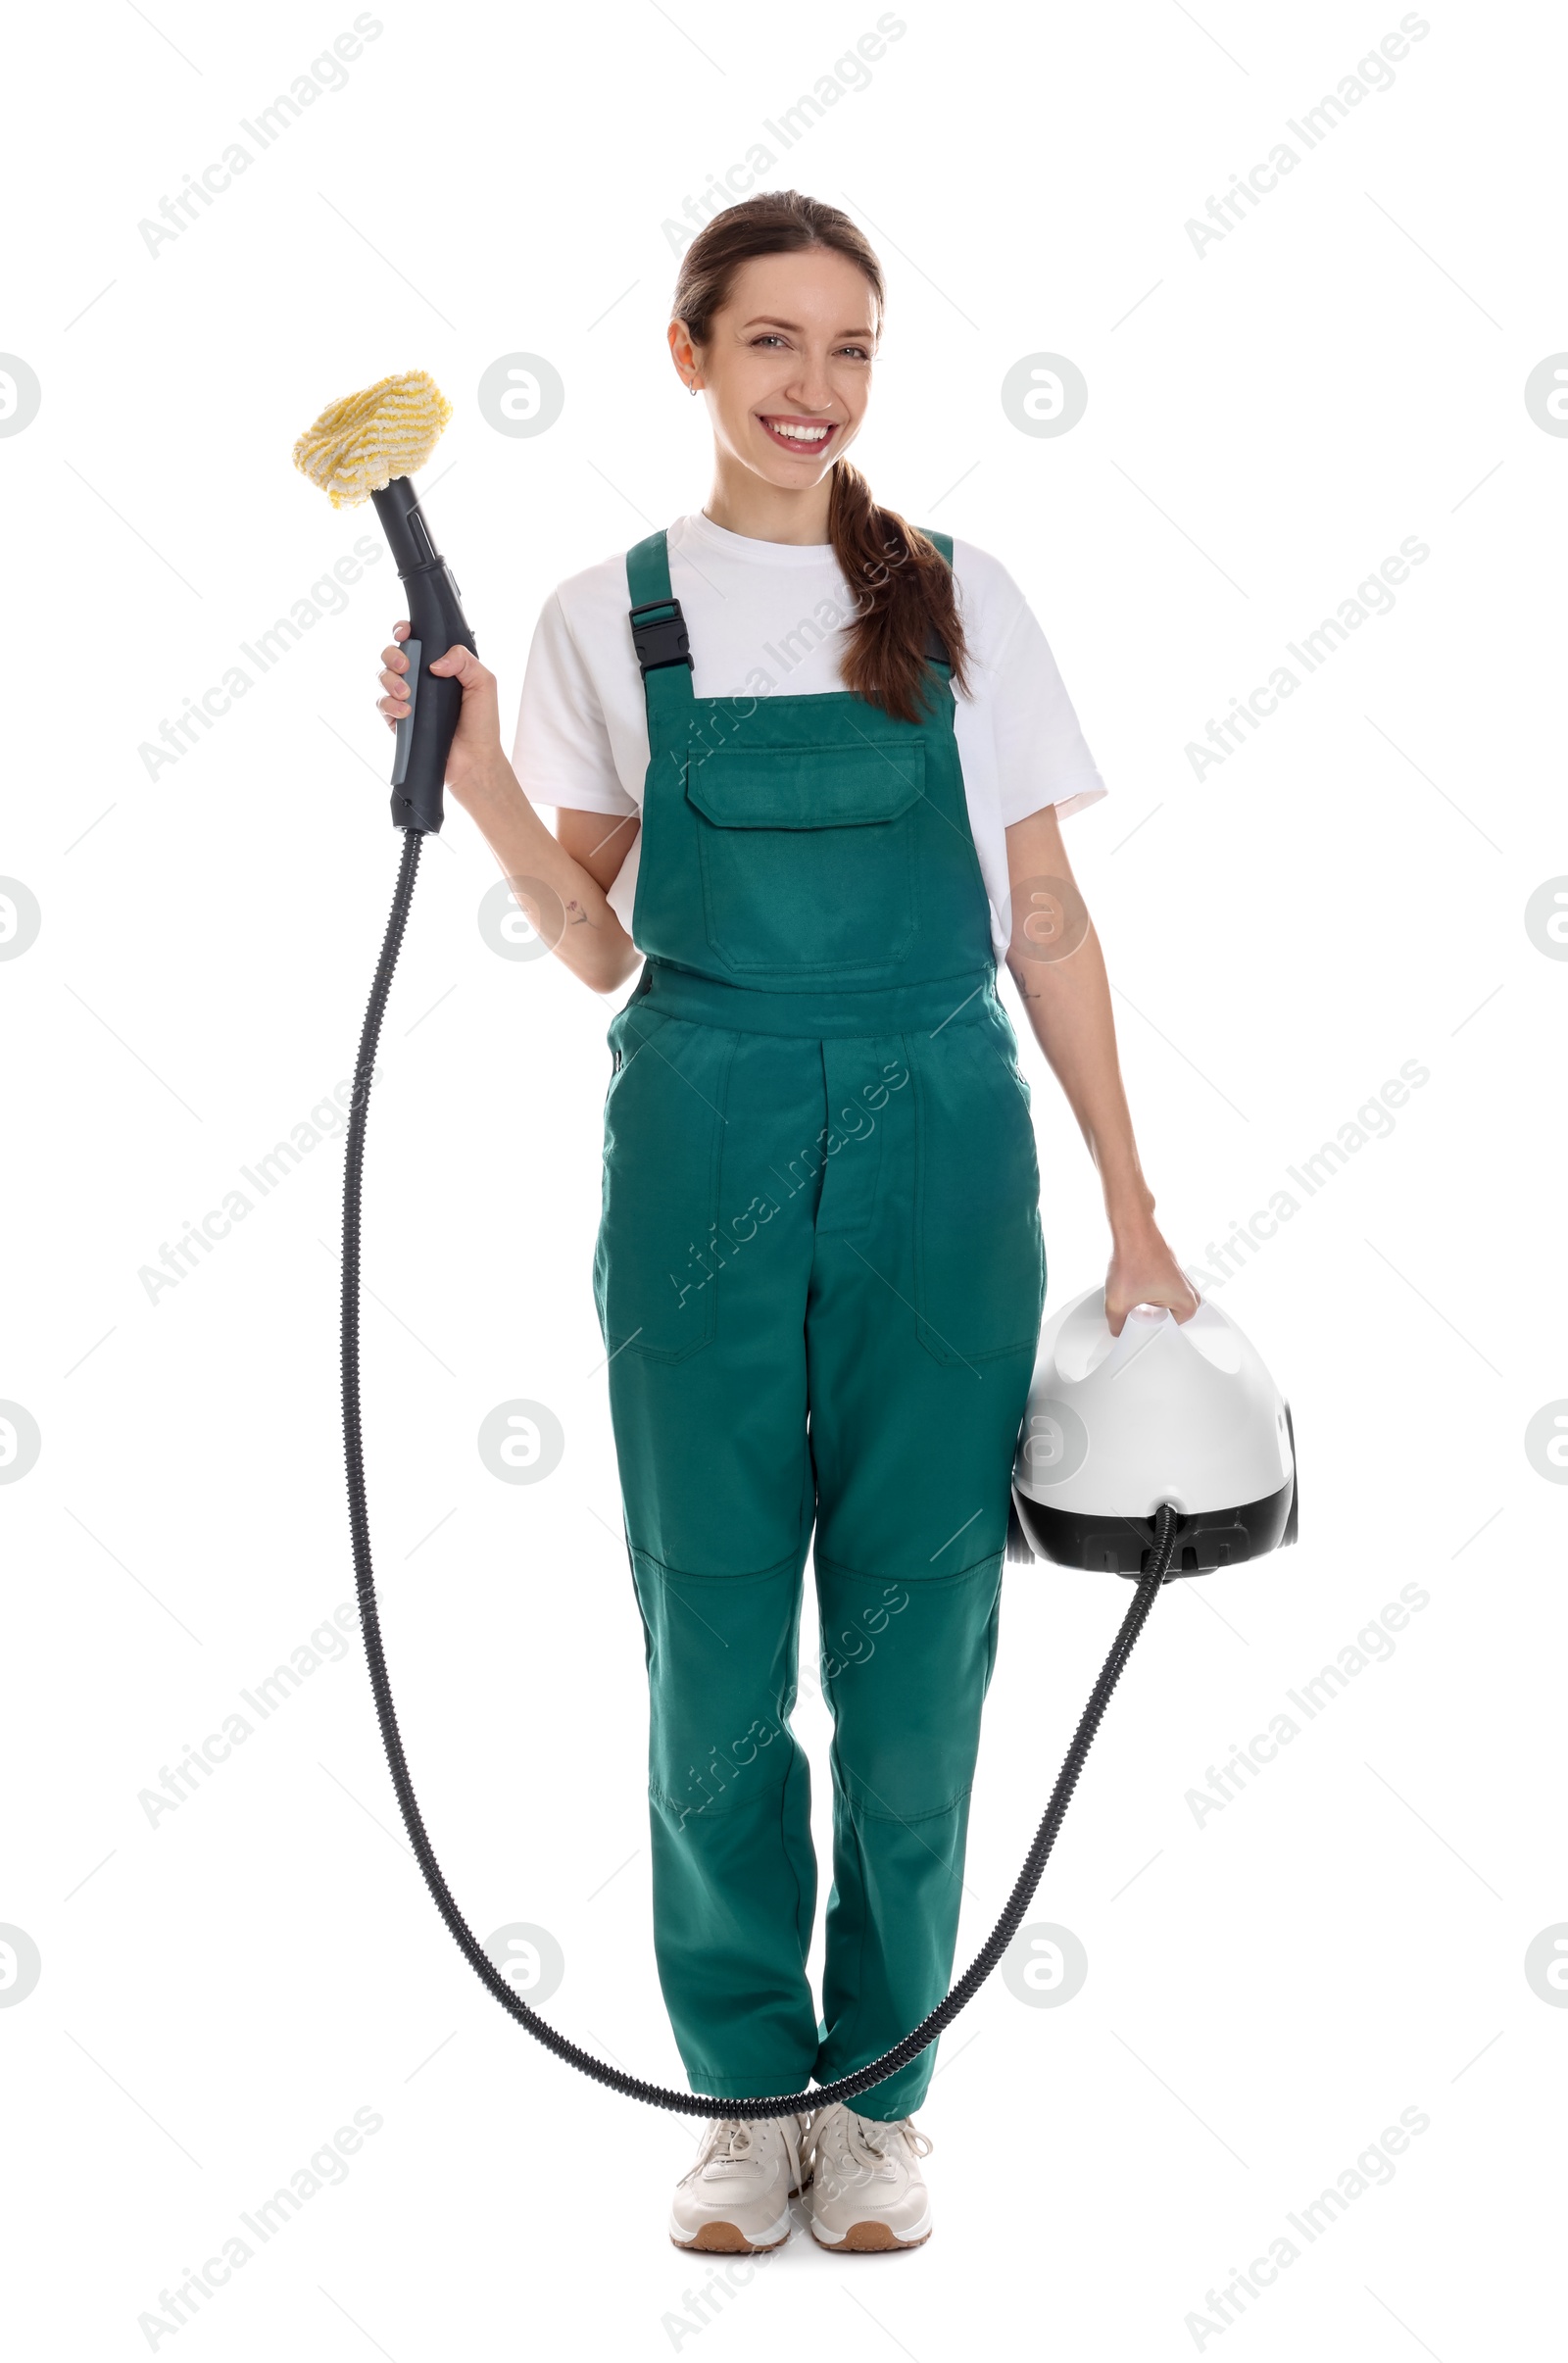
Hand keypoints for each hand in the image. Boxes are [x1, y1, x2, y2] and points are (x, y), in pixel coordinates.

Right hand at [376, 621, 501, 798]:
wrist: (474, 760)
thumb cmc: (481, 723)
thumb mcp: (483, 683)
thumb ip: (465, 661)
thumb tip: (435, 662)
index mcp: (439, 666)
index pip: (414, 640)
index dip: (404, 632)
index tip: (405, 633)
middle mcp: (419, 679)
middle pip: (391, 655)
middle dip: (393, 655)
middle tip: (406, 667)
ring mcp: (406, 699)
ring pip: (382, 677)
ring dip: (390, 680)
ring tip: (407, 694)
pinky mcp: (397, 720)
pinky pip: (382, 704)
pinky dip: (389, 704)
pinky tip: (406, 712)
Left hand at [1104, 1222, 1199, 1334]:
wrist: (1133, 1229)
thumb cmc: (1135, 1257)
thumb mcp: (1118, 1303)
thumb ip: (1117, 1326)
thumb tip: (1119, 1332)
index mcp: (1188, 1304)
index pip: (1168, 1332)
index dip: (1146, 1330)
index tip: (1136, 1321)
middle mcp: (1190, 1292)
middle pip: (1163, 1320)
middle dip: (1145, 1317)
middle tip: (1133, 1305)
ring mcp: (1181, 1281)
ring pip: (1159, 1306)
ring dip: (1144, 1303)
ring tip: (1133, 1292)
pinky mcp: (1170, 1273)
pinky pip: (1157, 1293)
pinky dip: (1144, 1291)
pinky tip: (1134, 1284)